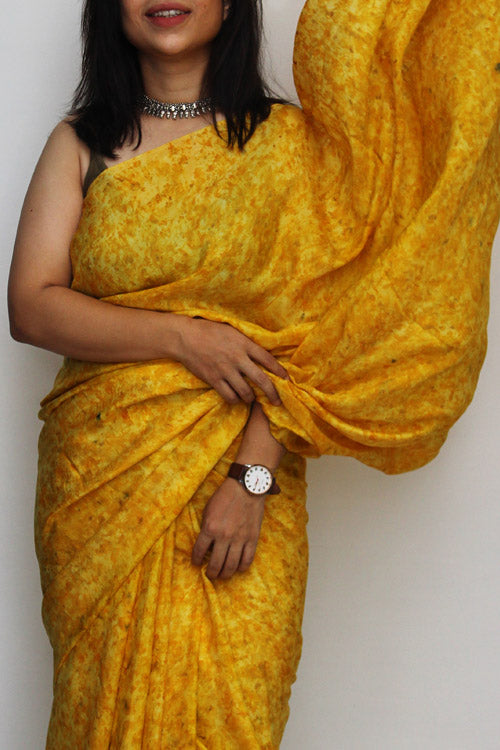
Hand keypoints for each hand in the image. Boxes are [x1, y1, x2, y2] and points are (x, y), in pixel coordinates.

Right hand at [173, 315, 287, 405]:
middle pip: (262, 380)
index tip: (287, 380)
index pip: (268, 360)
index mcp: (244, 344)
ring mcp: (225, 370)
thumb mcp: (233, 331)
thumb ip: (247, 344)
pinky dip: (235, 400)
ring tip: (251, 397)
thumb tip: (263, 356)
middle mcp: (237, 358)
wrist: (185, 337)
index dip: (280, 372)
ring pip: (246, 392)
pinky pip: (229, 396)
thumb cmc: (210, 331)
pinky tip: (235, 398)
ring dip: (251, 397)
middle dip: (273, 393)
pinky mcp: (213, 379)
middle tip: (277, 401)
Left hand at [191, 478, 265, 579]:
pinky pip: (247, 560)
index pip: (199, 551)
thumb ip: (206, 527)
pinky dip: (241, 567)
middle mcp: (224, 536)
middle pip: (216, 564)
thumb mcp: (208, 509)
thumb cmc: (225, 496)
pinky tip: (237, 568)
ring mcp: (240, 538)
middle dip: (211, 573)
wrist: (247, 486)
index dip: (196, 560)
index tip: (196, 563)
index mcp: (210, 527)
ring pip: (231, 566)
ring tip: (222, 575)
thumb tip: (206, 544)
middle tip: (210, 574)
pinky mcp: (253, 538)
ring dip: (225, 574)